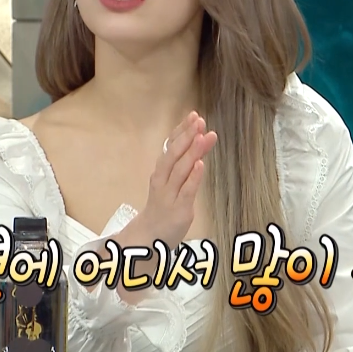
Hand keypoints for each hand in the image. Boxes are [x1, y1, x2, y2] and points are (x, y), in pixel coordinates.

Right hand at [130, 111, 216, 249]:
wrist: (149, 236)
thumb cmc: (163, 206)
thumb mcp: (173, 181)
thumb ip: (186, 162)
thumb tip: (200, 138)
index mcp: (161, 171)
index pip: (170, 145)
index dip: (182, 130)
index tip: (193, 115)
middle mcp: (162, 180)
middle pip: (173, 154)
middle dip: (187, 136)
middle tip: (199, 121)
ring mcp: (169, 195)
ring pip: (179, 170)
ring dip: (191, 152)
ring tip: (202, 137)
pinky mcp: (179, 209)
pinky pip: (186, 191)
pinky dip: (193, 177)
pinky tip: (201, 165)